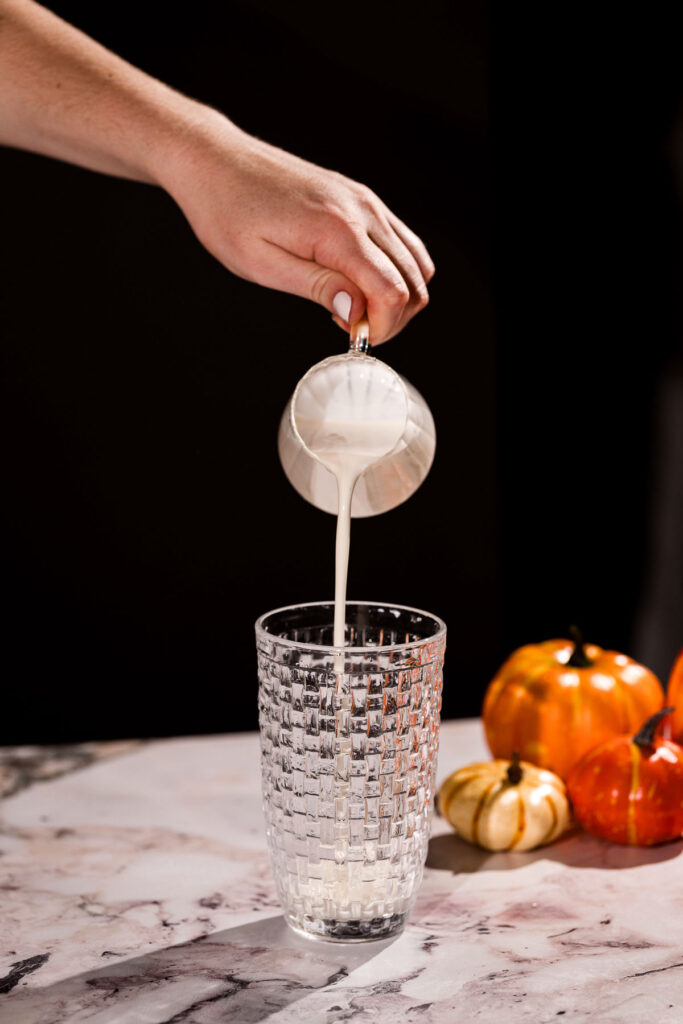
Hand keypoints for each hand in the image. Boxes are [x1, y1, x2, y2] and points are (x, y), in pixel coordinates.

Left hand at [157, 111, 434, 344]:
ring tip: (353, 307)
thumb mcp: (262, 264)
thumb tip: (358, 311)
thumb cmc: (228, 211)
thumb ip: (318, 287)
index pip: (393, 291)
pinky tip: (357, 283)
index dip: (381, 327)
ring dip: (398, 296)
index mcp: (338, 229)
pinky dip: (394, 272)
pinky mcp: (362, 199)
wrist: (215, 161)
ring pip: (417, 263)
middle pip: (415, 281)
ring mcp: (366, 201)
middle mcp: (363, 210)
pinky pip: (402, 242)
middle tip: (351, 327)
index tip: (352, 338)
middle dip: (392, 317)